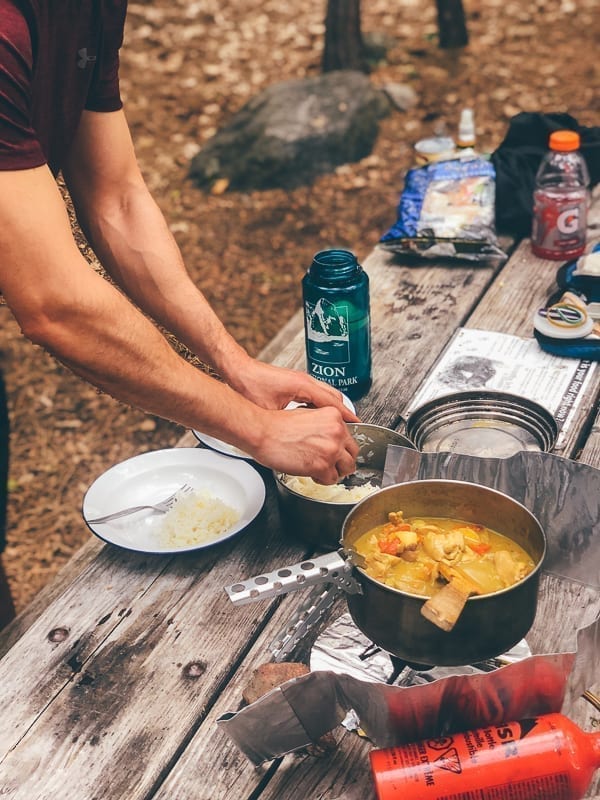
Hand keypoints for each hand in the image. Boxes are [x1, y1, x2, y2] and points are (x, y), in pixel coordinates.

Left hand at [227, 358, 359, 421]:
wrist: (237, 370)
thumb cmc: (249, 386)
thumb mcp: (269, 410)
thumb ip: (287, 422)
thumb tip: (299, 437)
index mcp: (303, 386)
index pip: (332, 402)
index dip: (346, 416)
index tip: (356, 426)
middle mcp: (305, 380)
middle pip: (334, 396)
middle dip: (343, 412)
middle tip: (350, 428)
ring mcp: (300, 379)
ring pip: (326, 393)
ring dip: (333, 408)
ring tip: (338, 424)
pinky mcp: (294, 381)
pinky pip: (316, 392)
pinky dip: (322, 404)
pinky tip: (318, 415)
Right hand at [252, 405, 358, 484]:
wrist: (263, 433)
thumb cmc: (277, 425)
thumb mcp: (307, 414)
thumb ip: (324, 424)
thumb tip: (331, 437)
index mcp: (334, 416)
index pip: (349, 435)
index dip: (341, 446)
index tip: (335, 451)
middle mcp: (337, 431)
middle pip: (353, 453)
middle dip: (342, 460)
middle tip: (331, 463)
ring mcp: (331, 449)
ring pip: (347, 468)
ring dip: (335, 471)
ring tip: (322, 470)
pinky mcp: (323, 466)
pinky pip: (332, 479)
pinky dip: (323, 480)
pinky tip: (312, 474)